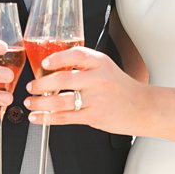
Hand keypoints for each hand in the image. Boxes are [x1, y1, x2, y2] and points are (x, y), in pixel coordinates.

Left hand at [25, 46, 148, 137]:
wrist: (144, 107)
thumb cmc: (123, 89)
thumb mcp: (107, 69)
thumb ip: (85, 67)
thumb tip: (54, 70)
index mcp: (101, 63)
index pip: (75, 55)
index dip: (56, 58)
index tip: (44, 63)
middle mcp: (98, 79)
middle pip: (62, 80)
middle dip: (40, 85)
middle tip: (31, 87)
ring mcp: (97, 99)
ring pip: (60, 101)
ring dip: (40, 103)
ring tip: (30, 102)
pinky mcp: (94, 116)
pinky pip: (65, 117)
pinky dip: (47, 118)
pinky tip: (38, 117)